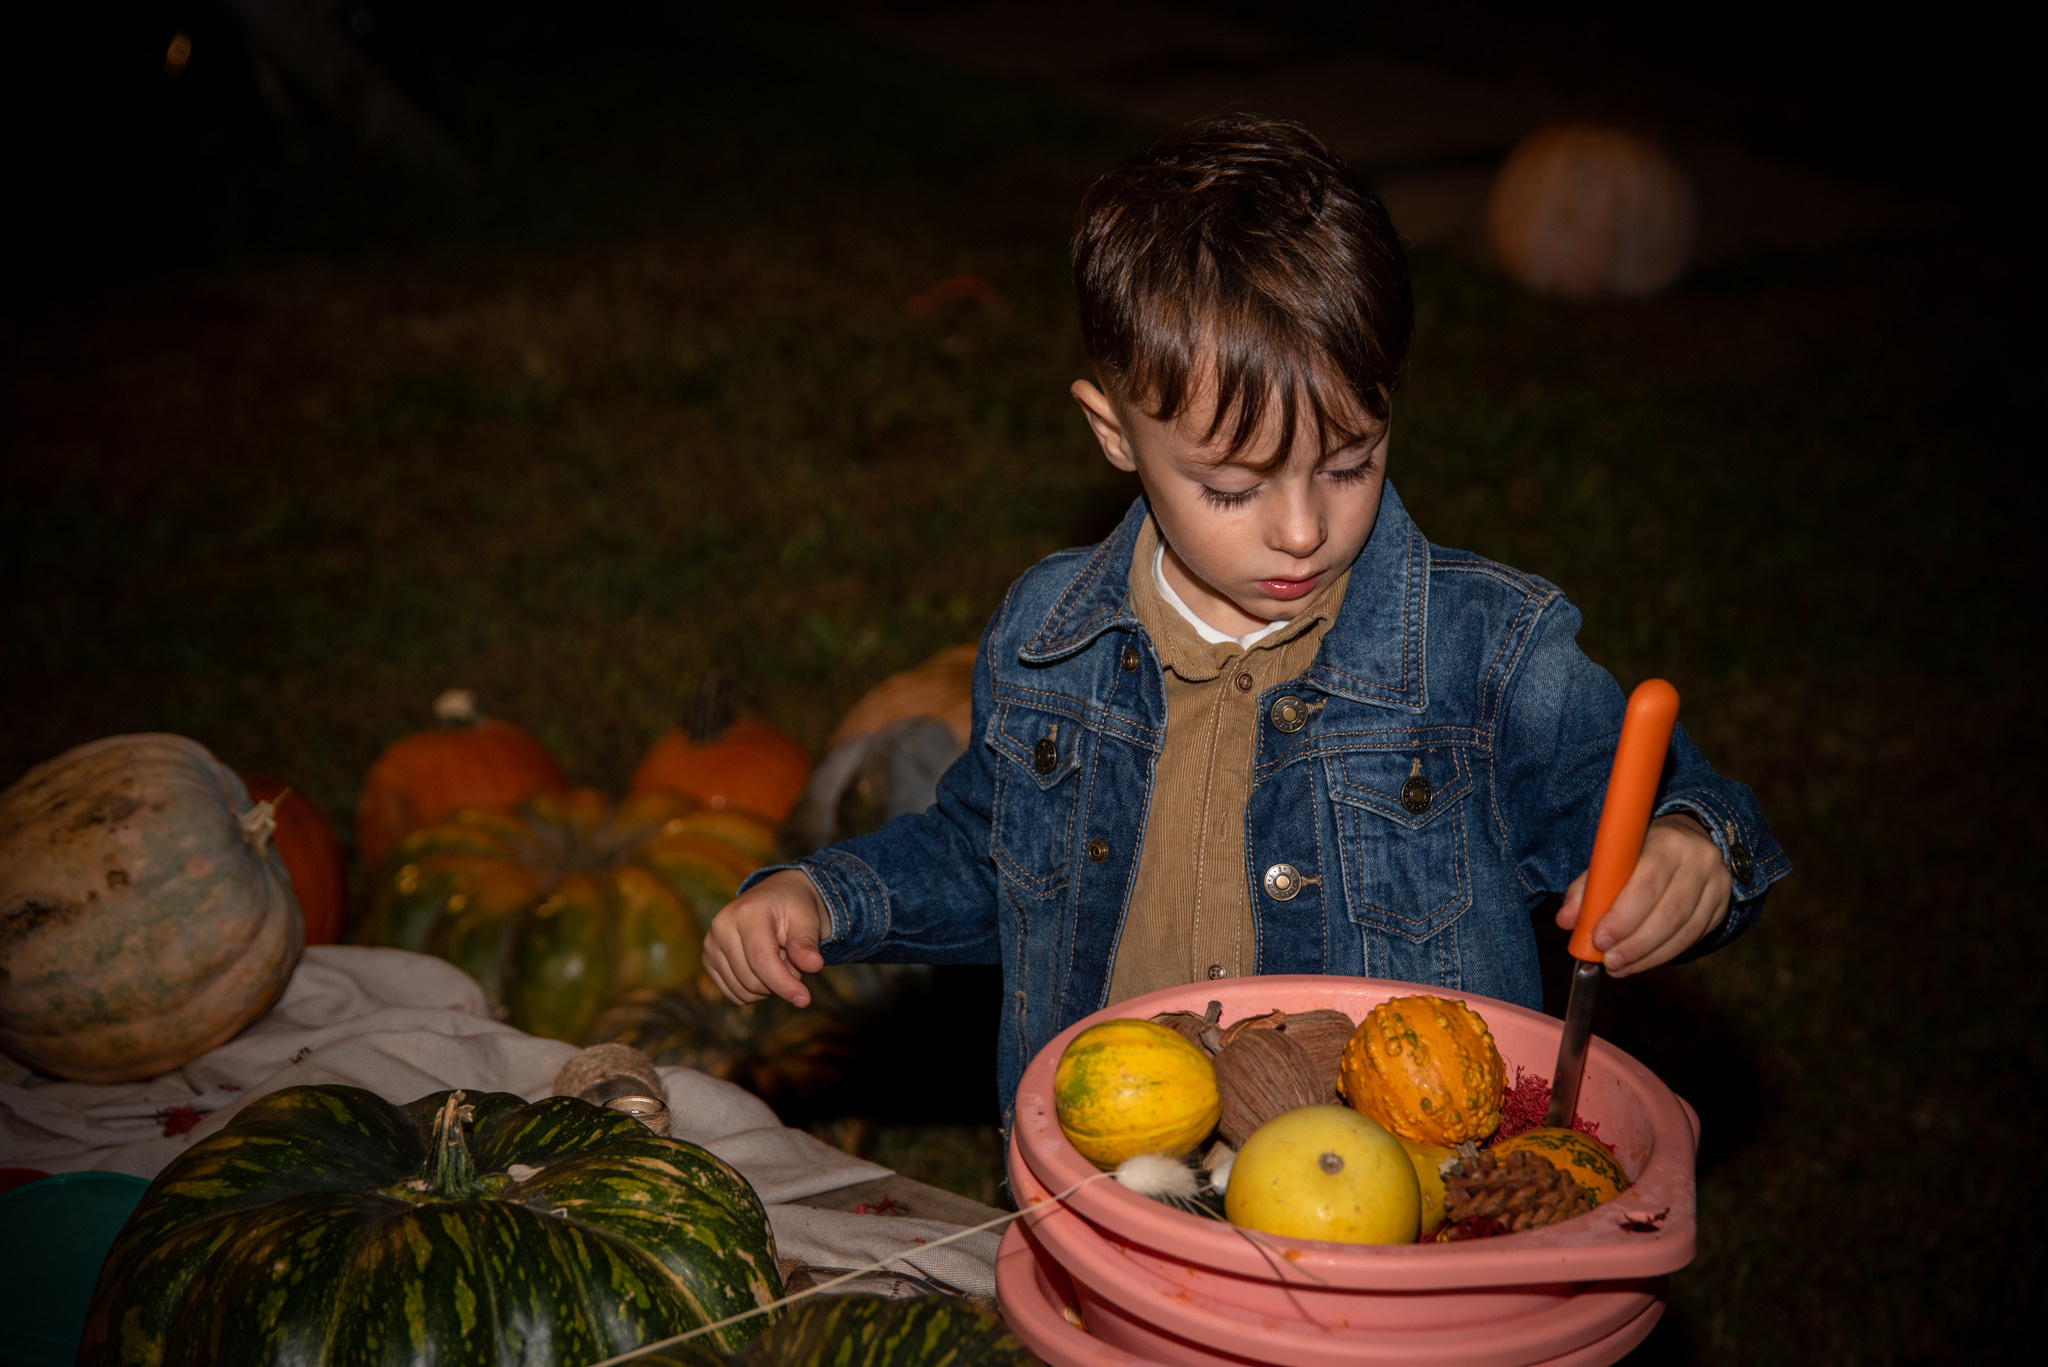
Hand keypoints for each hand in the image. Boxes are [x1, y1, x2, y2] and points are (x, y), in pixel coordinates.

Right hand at [703, 869, 827, 1007]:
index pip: (761, 960)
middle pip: (752, 980)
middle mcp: (721, 927)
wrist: (775, 899)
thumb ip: (807, 943)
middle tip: (791, 957)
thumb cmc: (794, 908)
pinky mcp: (708, 960)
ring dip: (769, 986)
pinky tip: (762, 966)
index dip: (783, 984)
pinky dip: (755, 990)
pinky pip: (734, 994)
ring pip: (743, 991)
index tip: (804, 999)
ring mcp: (711, 944)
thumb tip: (814, 965)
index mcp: (746, 913)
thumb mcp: (808, 920)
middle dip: (780, 980)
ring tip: (777, 957)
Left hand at [1555, 815, 1731, 976]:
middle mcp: (1699, 861)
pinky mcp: (1722, 906)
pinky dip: (1663, 955)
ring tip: (1618, 967)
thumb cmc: (1641, 850)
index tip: (1598, 940)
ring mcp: (1717, 885)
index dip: (1622, 918)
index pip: (1646, 885)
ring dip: (1647, 956)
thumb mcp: (1614, 856)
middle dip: (1634, 943)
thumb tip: (1565, 920)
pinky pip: (1693, 938)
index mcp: (1667, 842)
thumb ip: (1588, 887)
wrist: (1689, 838)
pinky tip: (1639, 963)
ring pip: (1683, 931)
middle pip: (1668, 913)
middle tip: (1608, 961)